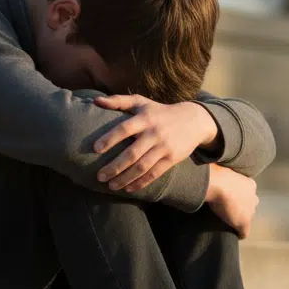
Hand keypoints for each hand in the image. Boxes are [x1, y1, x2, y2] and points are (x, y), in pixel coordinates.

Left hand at [92, 94, 218, 192]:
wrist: (194, 120)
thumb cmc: (160, 111)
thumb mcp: (142, 102)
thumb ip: (118, 101)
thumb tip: (95, 101)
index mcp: (145, 118)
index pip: (124, 129)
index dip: (109, 139)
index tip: (95, 149)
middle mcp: (154, 133)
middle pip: (132, 154)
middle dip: (114, 167)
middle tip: (99, 176)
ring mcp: (164, 147)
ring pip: (142, 167)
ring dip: (125, 179)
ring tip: (111, 186)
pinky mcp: (172, 159)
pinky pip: (154, 174)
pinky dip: (140, 183)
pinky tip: (128, 188)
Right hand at [205, 164, 257, 238]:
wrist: (219, 183)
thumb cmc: (217, 175)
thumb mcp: (223, 175)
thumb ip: (224, 179)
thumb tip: (214, 176)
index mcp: (250, 185)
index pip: (247, 193)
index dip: (239, 197)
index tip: (230, 199)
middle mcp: (254, 197)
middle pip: (250, 206)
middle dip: (242, 208)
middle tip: (229, 210)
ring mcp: (250, 211)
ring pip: (247, 218)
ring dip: (239, 220)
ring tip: (229, 222)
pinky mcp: (244, 222)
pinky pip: (244, 232)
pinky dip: (239, 234)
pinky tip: (234, 235)